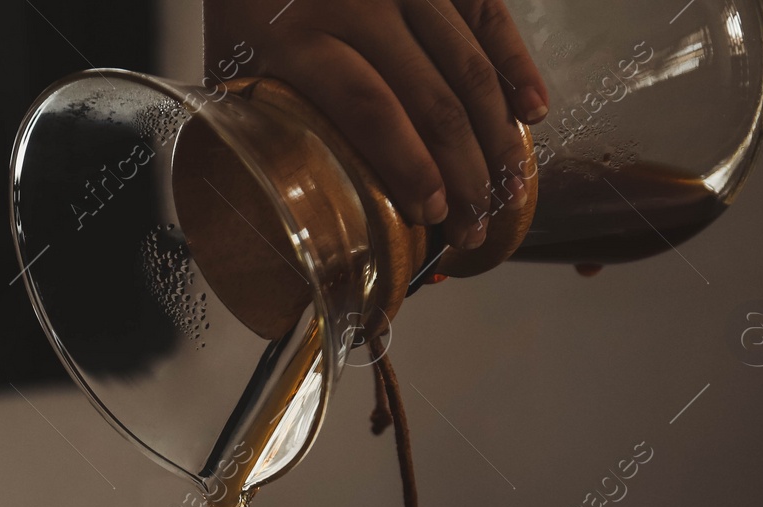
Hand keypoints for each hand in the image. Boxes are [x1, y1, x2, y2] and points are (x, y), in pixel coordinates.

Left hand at [205, 0, 547, 247]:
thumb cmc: (247, 2)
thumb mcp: (229, 61)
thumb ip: (248, 122)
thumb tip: (264, 210)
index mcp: (296, 37)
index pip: (367, 108)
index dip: (408, 165)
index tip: (430, 214)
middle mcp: (357, 3)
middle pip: (429, 99)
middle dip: (463, 173)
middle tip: (474, 228)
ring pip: (468, 65)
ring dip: (496, 135)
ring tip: (507, 191)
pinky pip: (488, 15)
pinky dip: (516, 65)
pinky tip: (533, 114)